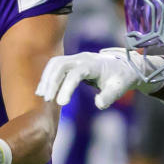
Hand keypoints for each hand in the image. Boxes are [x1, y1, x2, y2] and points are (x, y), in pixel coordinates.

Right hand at [36, 48, 163, 109]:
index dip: (67, 87)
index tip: (61, 104)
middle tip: (47, 100)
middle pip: (60, 65)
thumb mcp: (119, 88)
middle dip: (52, 82)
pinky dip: (48, 76)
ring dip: (47, 78)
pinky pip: (55, 66)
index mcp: (94, 65)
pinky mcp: (71, 62)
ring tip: (41, 95)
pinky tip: (44, 90)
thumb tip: (99, 105)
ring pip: (55, 63)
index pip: (75, 73)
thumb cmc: (120, 78)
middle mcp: (82, 58)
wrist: (122, 66)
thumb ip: (109, 96)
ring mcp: (75, 58)